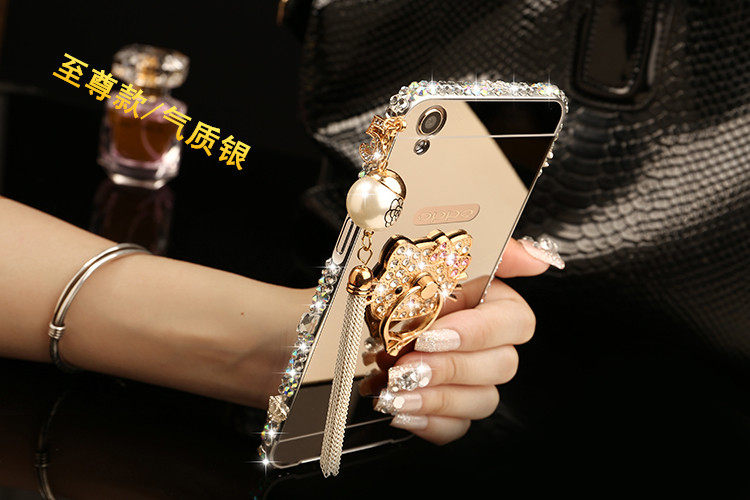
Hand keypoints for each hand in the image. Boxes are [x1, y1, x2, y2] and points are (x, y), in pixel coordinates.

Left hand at [368, 237, 561, 444]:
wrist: (368, 314)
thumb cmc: (404, 283)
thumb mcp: (438, 255)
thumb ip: (495, 252)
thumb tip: (537, 258)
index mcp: (496, 304)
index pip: (517, 323)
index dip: (476, 332)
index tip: (432, 335)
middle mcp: (493, 345)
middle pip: (501, 366)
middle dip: (448, 367)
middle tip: (407, 365)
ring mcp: (477, 381)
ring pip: (482, 401)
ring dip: (436, 397)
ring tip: (396, 390)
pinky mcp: (455, 410)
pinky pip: (457, 428)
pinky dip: (428, 423)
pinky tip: (403, 410)